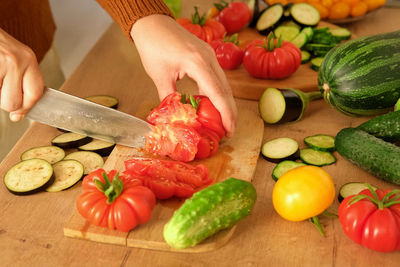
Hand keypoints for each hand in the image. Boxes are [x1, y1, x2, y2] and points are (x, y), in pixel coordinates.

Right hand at [0, 28, 43, 120]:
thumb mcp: (18, 59)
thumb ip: (24, 82)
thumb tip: (20, 113)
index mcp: (29, 60)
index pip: (36, 93)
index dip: (28, 108)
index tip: (20, 115)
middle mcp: (17, 61)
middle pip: (14, 102)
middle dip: (7, 103)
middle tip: (2, 90)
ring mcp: (0, 64)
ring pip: (0, 99)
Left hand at [130, 15, 236, 136]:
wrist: (152, 22)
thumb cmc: (153, 45)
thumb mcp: (159, 75)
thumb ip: (169, 97)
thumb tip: (174, 116)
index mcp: (197, 63)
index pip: (217, 93)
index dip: (226, 114)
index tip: (229, 129)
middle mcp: (209, 58)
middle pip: (226, 89)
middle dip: (230, 112)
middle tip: (230, 131)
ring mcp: (210, 55)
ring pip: (224, 83)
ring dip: (225, 103)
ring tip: (225, 121)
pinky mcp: (207, 55)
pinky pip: (217, 77)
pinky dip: (218, 92)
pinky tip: (214, 104)